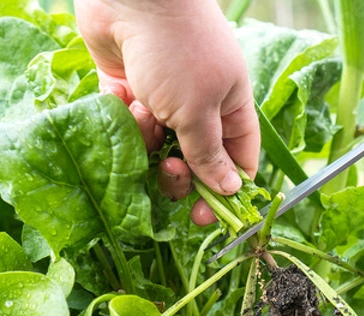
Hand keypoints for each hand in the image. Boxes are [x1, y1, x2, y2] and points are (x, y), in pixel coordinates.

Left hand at [74, 0, 259, 224]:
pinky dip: (127, 122)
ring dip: (150, 145)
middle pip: (195, 159)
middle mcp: (198, 105)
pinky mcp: (129, 91)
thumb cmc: (178, 51)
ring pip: (159, 146)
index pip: (238, 159)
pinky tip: (125, 103)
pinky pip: (130, 126)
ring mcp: (163, 98)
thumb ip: (209, 153)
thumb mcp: (199, 109)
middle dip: (181, 174)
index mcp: (229, 107)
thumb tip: (232, 190)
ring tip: (144, 123)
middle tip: (168, 174)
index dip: (227, 190)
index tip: (208, 217)